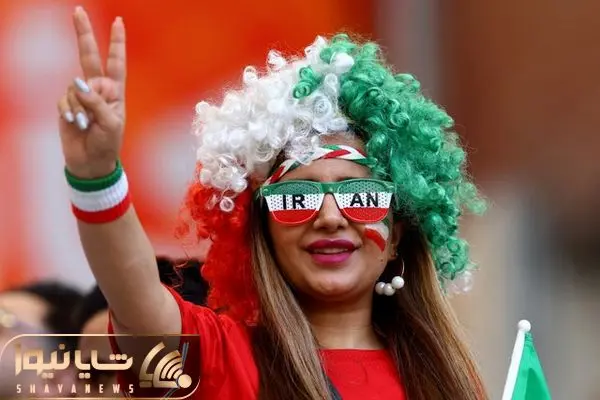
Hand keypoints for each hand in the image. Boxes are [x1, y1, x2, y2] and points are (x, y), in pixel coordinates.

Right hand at [57, 7, 126, 178]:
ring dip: (80, 107)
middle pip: (88, 56)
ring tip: (87, 124)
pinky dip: (70, 112)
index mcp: (115, 91)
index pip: (116, 62)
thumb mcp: (111, 122)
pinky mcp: (66, 105)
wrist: (91, 162)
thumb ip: (96, 101)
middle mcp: (97, 89)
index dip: (117, 43)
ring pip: (74, 87)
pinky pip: (65, 100)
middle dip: (83, 33)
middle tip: (77, 10)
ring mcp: (80, 96)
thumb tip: (78, 83)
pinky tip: (76, 124)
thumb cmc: (108, 143)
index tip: (118, 22)